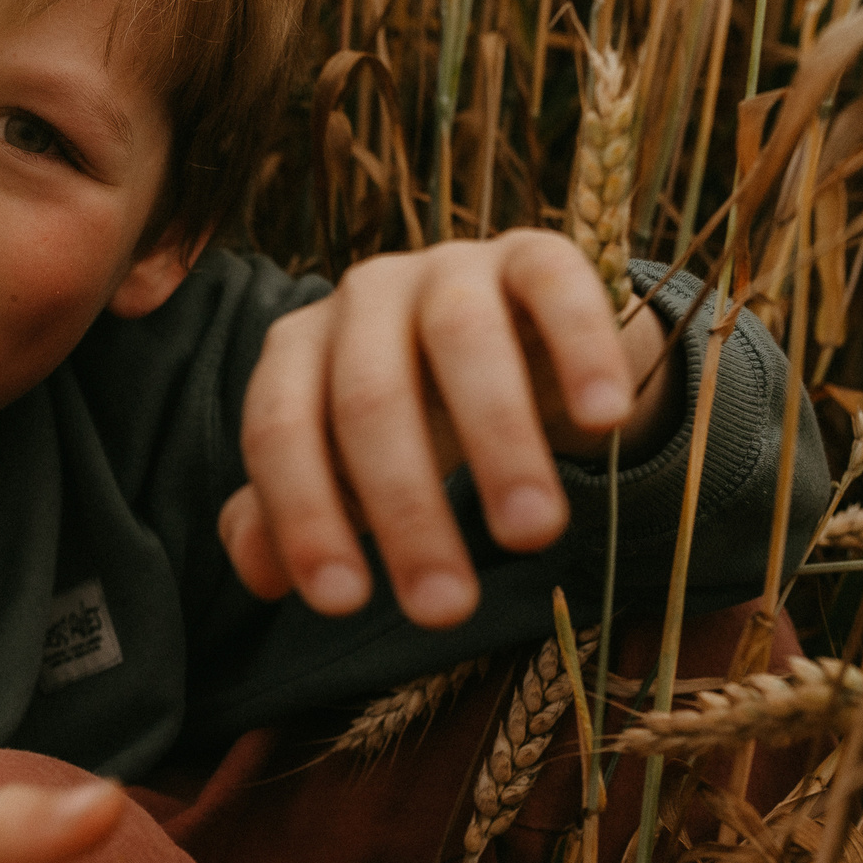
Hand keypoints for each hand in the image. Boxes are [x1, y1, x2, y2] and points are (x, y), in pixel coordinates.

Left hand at [219, 231, 676, 630]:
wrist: (517, 342)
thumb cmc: (414, 417)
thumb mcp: (348, 470)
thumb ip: (291, 517)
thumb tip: (259, 578)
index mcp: (298, 349)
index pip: (279, 428)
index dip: (305, 516)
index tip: (345, 603)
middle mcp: (362, 297)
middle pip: (369, 397)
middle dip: (406, 509)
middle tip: (446, 607)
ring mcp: (449, 268)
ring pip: (461, 340)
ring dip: (497, 442)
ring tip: (532, 536)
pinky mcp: (536, 254)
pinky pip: (556, 287)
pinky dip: (581, 349)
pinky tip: (603, 422)